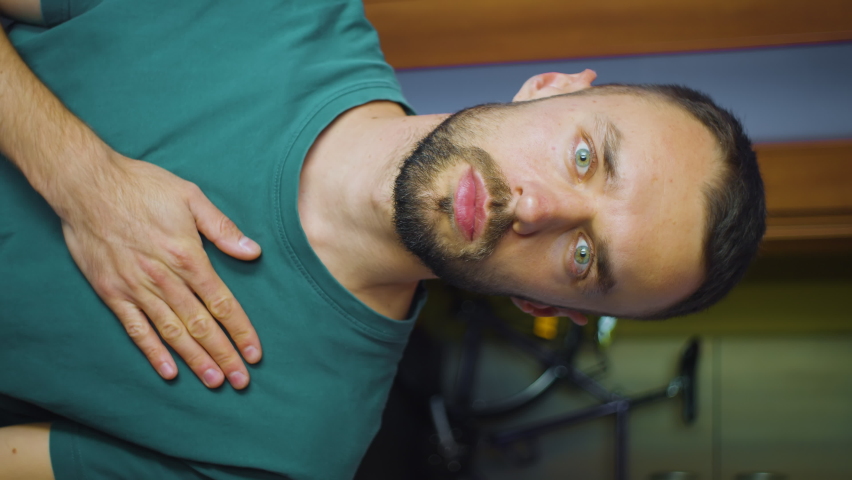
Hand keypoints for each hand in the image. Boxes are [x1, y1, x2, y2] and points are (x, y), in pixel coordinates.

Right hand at [57, 153, 261, 388]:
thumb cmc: (142, 186)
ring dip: (195, 360)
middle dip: (224, 355)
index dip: (240, 330)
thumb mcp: (190, 196)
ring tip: (214, 382)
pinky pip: (136, 329)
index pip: (222, 303)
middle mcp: (164, 278)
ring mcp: (136, 288)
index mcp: (187, 256)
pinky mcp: (112, 292)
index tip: (255, 353)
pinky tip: (168, 371)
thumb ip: (222, 228)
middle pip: (201, 325)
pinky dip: (152, 352)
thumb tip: (253, 251)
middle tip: (241, 380)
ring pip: (172, 332)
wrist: (86, 184)